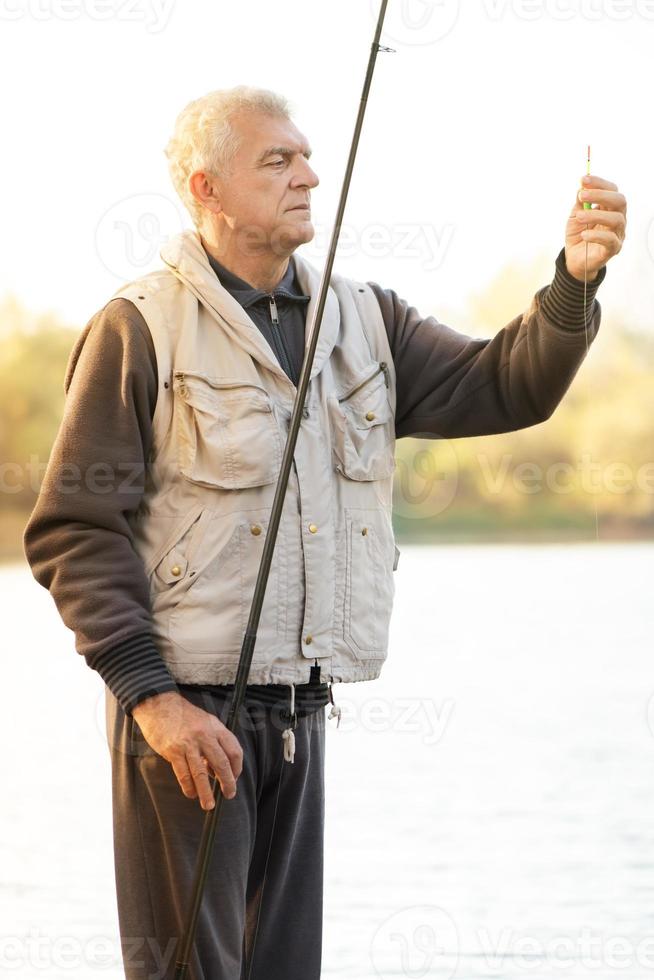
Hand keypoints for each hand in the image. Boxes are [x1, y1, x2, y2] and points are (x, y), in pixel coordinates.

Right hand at [131, 691, 243, 809]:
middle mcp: (205, 735)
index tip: (235, 778)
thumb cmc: (183, 716)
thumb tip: (217, 770)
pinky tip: (191, 793)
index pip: (234, 750)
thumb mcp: (205, 722)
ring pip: (201, 773)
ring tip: (208, 804)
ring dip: (206, 792)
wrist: (159, 705)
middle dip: (227, 782)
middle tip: (229, 794)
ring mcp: (189, 744)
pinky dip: (188, 787)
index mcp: (216, 727)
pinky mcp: (173, 751)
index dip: (237, 768)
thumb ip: (214, 742)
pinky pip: (183, 774)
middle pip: (221, 764)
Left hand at [564, 174, 626, 281]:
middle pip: (619, 201)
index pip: (612, 190)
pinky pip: (610, 240)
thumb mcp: (576, 215)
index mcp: (610, 207)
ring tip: (579, 216)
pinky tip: (583, 234)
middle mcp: (618, 218)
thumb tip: (582, 186)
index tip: (583, 179)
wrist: (574, 258)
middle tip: (582, 195)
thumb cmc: (578, 233)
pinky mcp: (613, 249)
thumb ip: (580, 202)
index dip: (599, 183)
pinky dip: (596, 236)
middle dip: (601, 195)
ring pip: (616, 219)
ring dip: (596, 215)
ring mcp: (617, 233)